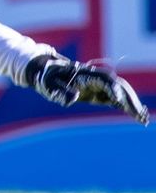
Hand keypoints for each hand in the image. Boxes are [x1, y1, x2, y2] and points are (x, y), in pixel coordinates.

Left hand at [27, 54, 148, 124]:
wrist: (49, 73)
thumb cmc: (48, 78)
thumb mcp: (49, 84)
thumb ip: (61, 92)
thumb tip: (74, 98)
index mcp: (86, 74)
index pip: (105, 80)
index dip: (113, 89)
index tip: (118, 99)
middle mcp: (97, 78)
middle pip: (119, 86)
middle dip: (130, 99)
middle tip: (139, 114)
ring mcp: (100, 85)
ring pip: (122, 93)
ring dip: (132, 104)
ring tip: (142, 118)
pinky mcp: (100, 92)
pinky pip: (117, 99)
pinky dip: (127, 107)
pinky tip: (137, 117)